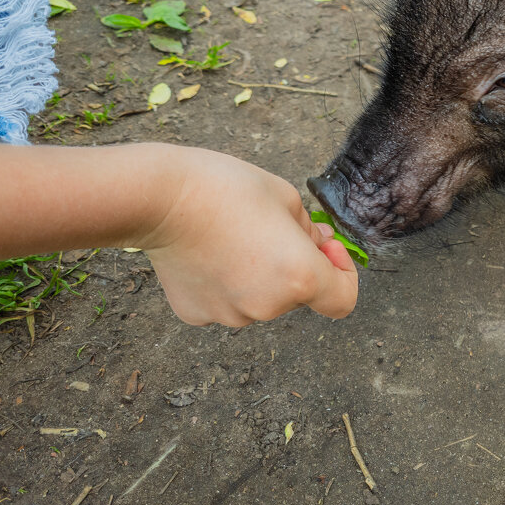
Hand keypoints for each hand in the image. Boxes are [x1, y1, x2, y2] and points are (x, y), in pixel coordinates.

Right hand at [138, 146, 358, 325]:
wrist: (161, 198)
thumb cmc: (227, 189)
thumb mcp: (287, 197)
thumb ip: (311, 231)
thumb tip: (320, 248)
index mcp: (300, 278)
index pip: (343, 300)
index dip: (343, 273)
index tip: (326, 248)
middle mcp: (268, 307)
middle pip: (297, 295)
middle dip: (294, 265)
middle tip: (268, 228)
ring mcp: (230, 315)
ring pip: (260, 299)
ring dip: (258, 276)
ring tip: (232, 237)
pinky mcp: (197, 315)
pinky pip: (226, 301)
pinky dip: (226, 283)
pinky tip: (208, 253)